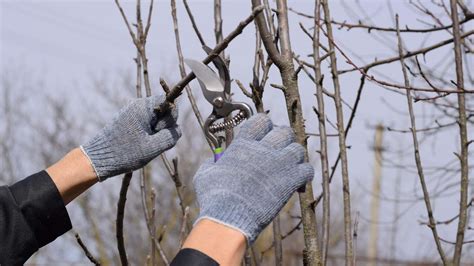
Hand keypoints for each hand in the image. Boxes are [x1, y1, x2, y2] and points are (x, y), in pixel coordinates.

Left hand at [81, 95, 180, 180]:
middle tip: (150, 141)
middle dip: (162, 127)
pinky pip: (145, 124)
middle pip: (162, 112)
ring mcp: (130, 113)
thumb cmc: (125, 152)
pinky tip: (137, 145)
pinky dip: (146, 135)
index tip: (158, 132)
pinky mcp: (127, 121)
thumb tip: (177, 130)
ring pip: (154, 120)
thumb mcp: (153, 147)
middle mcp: (136, 106)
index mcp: (143, 107)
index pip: (169, 103)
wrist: (97, 159)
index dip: (170, 119)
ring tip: (142, 145)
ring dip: (154, 133)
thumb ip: (171, 136)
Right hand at [193, 113, 313, 242]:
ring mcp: (279, 164)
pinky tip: (297, 182)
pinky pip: (307, 170)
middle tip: (278, 150)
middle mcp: (263, 149)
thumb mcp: (205, 175)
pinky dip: (304, 174)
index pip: (261, 120)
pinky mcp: (290, 181)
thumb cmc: (214, 198)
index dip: (264, 125)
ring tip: (289, 166)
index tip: (263, 134)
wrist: (228, 218)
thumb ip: (212, 163)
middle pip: (284, 131)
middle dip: (282, 139)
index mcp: (243, 144)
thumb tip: (214, 161)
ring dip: (294, 156)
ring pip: (298, 149)